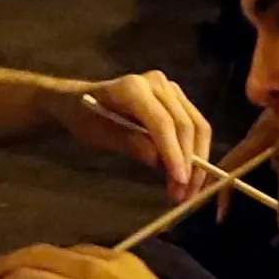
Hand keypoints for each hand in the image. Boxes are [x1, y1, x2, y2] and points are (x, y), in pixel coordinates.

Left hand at [37, 70, 211, 194]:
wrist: (81, 100)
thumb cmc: (86, 118)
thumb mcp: (101, 136)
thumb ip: (131, 144)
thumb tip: (159, 161)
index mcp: (133, 88)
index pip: (163, 123)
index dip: (174, 153)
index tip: (179, 181)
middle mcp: (157, 83)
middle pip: (185, 125)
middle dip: (188, 163)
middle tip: (184, 195)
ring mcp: (170, 89)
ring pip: (197, 126)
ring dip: (197, 161)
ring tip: (187, 191)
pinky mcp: (177, 99)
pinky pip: (195, 126)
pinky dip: (195, 152)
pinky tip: (188, 174)